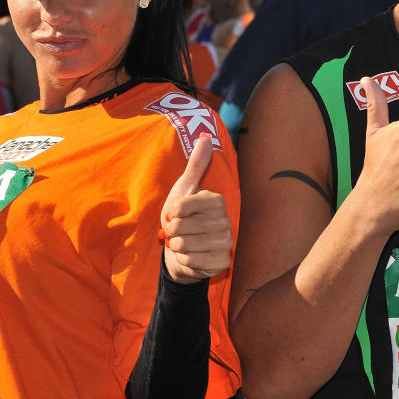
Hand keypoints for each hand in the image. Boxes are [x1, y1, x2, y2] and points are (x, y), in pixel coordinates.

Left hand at [160, 135, 233, 283]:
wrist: (182, 251)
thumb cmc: (182, 218)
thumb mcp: (184, 190)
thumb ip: (196, 165)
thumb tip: (205, 136)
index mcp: (217, 201)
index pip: (181, 206)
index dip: (172, 212)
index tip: (174, 214)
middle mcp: (225, 221)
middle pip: (181, 226)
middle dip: (172, 231)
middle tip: (176, 232)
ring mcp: (226, 243)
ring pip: (185, 244)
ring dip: (176, 246)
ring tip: (182, 243)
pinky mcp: (222, 263)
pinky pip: (191, 262)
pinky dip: (183, 260)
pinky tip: (189, 256)